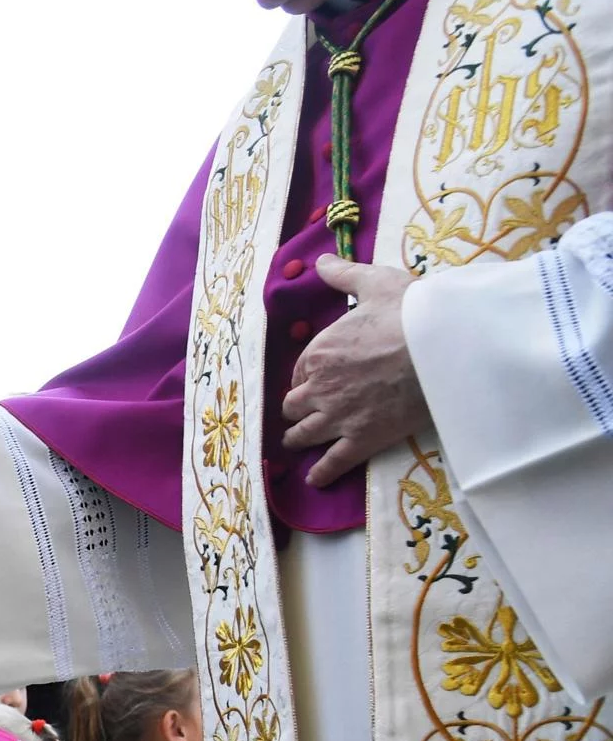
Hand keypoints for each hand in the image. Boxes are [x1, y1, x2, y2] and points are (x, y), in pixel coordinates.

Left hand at [280, 255, 427, 486]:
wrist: (445, 346)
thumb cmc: (411, 311)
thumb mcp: (375, 282)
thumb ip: (344, 274)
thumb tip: (322, 261)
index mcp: (319, 352)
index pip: (299, 372)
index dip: (306, 377)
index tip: (314, 381)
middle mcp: (320, 387)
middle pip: (295, 406)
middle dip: (298, 409)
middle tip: (303, 413)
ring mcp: (339, 416)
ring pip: (304, 434)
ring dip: (299, 438)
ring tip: (297, 443)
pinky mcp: (362, 439)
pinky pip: (333, 462)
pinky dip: (321, 472)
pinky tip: (314, 479)